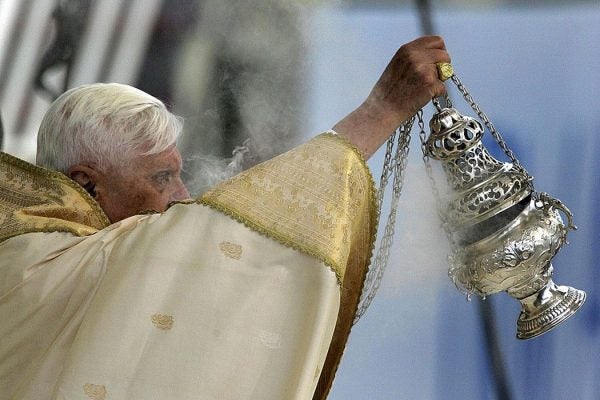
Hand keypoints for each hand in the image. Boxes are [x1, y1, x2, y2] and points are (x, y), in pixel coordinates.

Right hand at [333, 36, 450, 158]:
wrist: (382, 110)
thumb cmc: (388, 91)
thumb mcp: (397, 65)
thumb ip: (414, 57)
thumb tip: (436, 56)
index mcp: (407, 49)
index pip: (437, 41)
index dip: (439, 52)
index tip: (435, 62)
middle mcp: (416, 56)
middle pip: (445, 55)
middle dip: (442, 67)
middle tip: (431, 78)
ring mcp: (423, 70)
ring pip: (446, 71)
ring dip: (439, 81)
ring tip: (422, 88)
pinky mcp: (429, 84)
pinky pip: (443, 88)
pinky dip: (435, 94)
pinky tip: (421, 97)